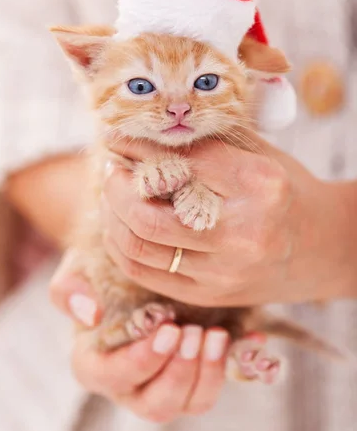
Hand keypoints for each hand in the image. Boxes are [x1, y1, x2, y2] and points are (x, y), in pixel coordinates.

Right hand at [50, 249, 230, 421]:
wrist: (134, 257)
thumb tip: (90, 313)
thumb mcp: (76, 268)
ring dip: (207, 374)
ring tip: (217, 335)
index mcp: (95, 363)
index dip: (140, 362)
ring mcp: (164, 381)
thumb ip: (69, 288)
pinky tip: (249, 337)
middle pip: (155, 404)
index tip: (167, 330)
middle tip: (194, 332)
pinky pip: (215, 384)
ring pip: (189, 403)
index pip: (111, 378)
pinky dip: (232, 365)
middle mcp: (130, 382)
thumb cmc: (99, 266)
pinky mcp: (193, 372)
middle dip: (179, 373)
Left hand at [103, 134, 356, 305]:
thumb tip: (141, 133)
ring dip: (112, 216)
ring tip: (113, 193)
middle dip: (115, 187)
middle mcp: (242, 234)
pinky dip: (123, 244)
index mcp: (260, 185)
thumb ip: (206, 142)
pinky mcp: (209, 296)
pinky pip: (145, 273)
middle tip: (111, 168)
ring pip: (138, 247)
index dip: (138, 146)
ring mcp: (224, 273)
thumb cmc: (286, 192)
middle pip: (147, 214)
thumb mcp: (257, 155)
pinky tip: (122, 223)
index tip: (115, 136)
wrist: (319, 247)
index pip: (180, 162)